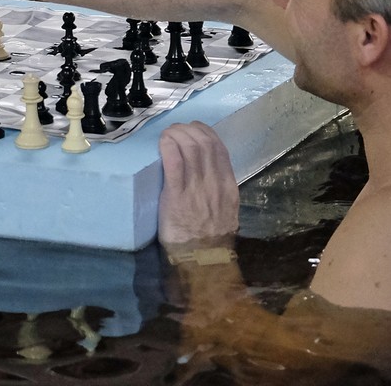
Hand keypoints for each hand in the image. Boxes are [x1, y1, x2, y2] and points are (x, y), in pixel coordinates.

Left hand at [158, 122, 239, 247]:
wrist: (203, 260)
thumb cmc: (211, 237)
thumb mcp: (226, 210)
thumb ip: (220, 191)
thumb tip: (209, 173)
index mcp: (227, 186)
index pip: (220, 149)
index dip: (206, 133)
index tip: (194, 129)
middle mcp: (214, 183)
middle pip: (204, 143)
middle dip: (188, 130)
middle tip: (176, 129)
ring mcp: (196, 189)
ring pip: (190, 148)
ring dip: (177, 134)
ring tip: (168, 133)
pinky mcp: (177, 197)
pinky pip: (174, 163)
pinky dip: (168, 147)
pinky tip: (162, 142)